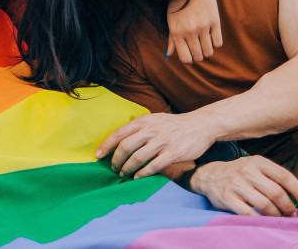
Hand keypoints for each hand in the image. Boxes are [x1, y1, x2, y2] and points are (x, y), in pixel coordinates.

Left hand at [96, 112, 216, 178]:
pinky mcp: (173, 153)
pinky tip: (137, 177)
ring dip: (127, 168)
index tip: (97, 155)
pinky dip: (142, 173)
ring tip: (123, 173)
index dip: (106, 146)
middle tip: (113, 168)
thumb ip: (138, 128)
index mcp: (144, 121)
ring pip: (137, 158)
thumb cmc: (173, 125)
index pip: (119, 134)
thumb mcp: (154, 119)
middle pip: (125, 147)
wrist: (201, 125)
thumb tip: (119, 139)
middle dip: (116, 160)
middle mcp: (151, 130)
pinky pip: (153, 166)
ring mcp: (162, 142)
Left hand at [165, 0, 221, 62]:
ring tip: (204, 41)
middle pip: (198, 56)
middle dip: (198, 55)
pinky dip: (215, 41)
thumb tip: (169, 54)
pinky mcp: (215, 21)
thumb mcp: (170, 20)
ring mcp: (203, 26)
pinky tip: (211, 34)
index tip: (190, 53)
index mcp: (176, 32)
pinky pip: (218, 42)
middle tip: (197, 47)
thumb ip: (171, 39)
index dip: (188, 59)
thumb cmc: (177, 3)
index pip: (186, 58)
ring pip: (209, 51)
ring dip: (207, 49)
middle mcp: (189, 31)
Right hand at [190, 156, 297, 215]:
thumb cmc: (240, 173)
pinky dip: (260, 219)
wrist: (209, 175)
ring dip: (276, 215)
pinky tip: (263, 220)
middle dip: (288, 206)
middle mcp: (246, 171)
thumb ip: (279, 177)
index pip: (283, 175)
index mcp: (257, 162)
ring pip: (264, 204)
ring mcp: (236, 185)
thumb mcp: (258, 168)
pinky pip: (249, 213)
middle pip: (276, 193)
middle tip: (291, 213)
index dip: (297, 189)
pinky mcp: (227, 198)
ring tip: (279, 218)